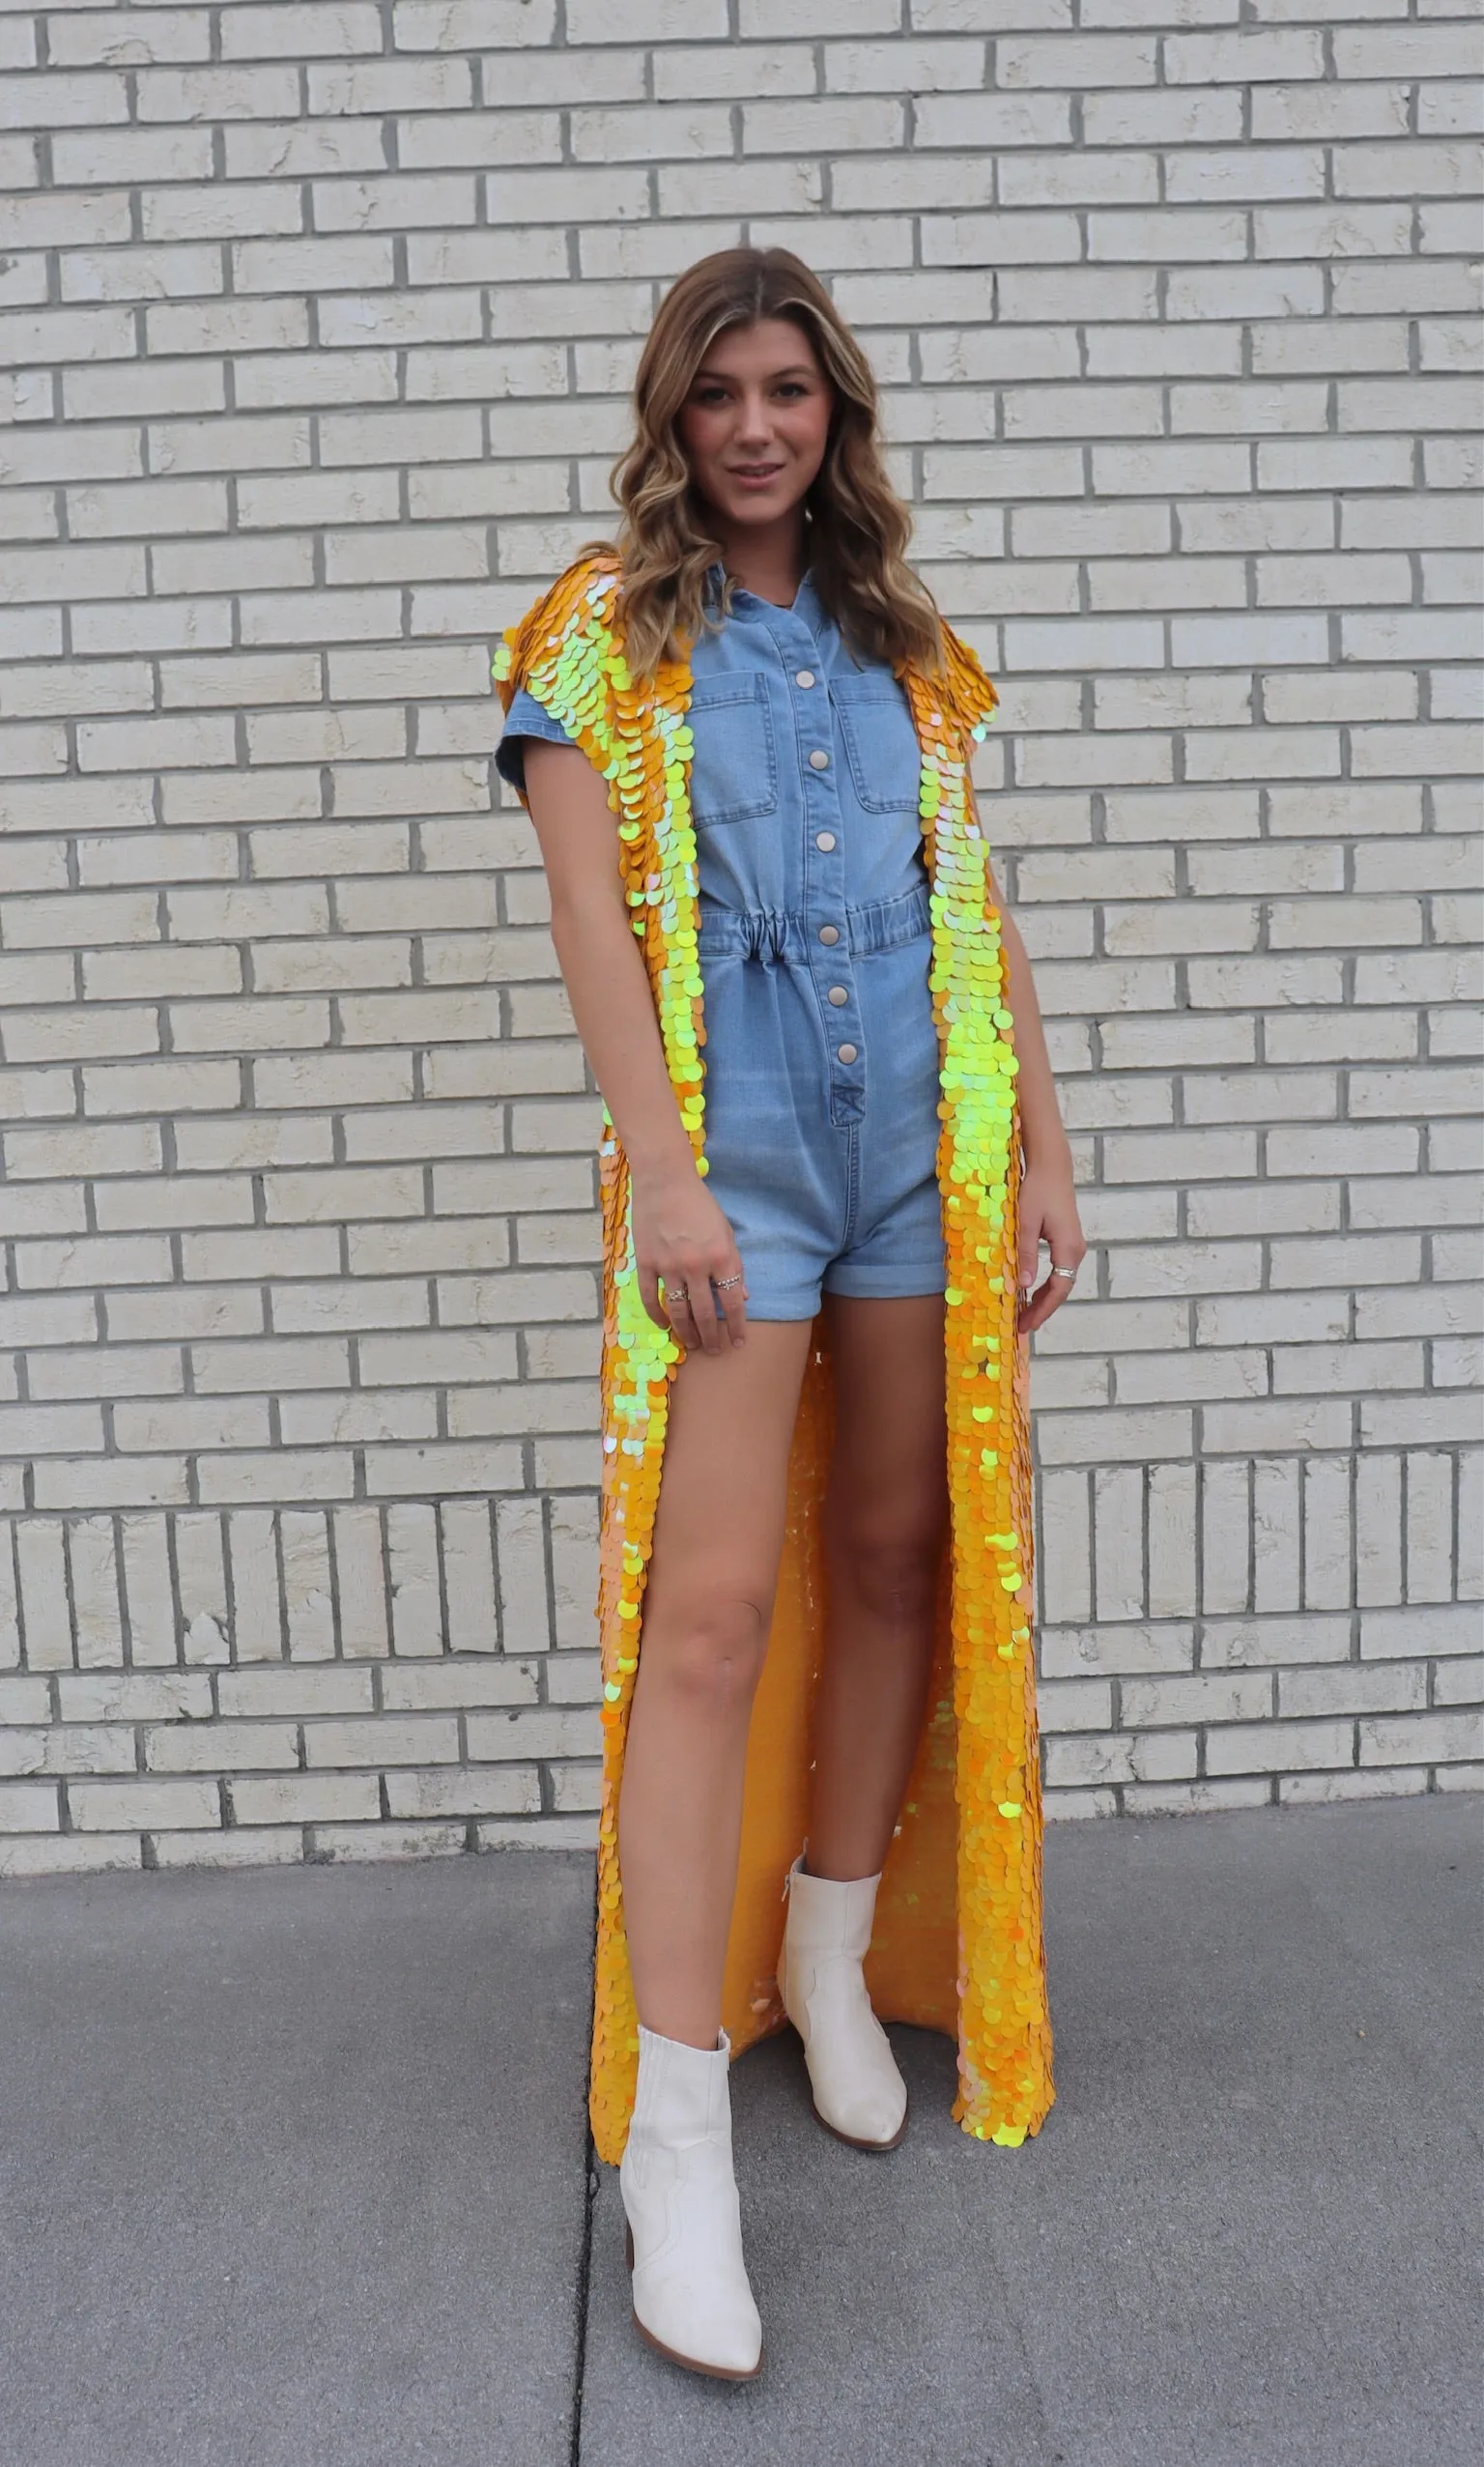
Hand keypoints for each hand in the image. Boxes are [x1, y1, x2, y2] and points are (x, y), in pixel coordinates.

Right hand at [631, 1161, 747, 1354]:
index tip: (739, 1342)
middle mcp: (696, 1266)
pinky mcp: (646, 1263)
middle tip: (715, 1351)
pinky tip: (664, 1325)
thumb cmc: (700, 1204)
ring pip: (678, 1311)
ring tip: (692, 1344)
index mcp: (722, 1256)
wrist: (665, 1181)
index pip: (733, 1301)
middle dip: (712, 1336)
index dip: (738, 1326)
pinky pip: (650, 1298)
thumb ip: (734, 1265)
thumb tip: (743, 1296)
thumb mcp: (726, 1231)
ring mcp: (669, 1266)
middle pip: (706, 1313)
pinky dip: (657, 1315)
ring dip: (686, 1333)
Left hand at [1015, 1151, 1086, 1335]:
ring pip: (1061, 1281)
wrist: (1052, 1167)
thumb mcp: (1025, 1224)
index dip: (1042, 1310)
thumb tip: (1023, 1286)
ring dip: (1044, 1298)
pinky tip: (1031, 1290)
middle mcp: (1076, 1251)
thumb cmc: (1037, 1191)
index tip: (1026, 1325)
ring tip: (1025, 1313)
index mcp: (1068, 1249)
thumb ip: (1025, 1255)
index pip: (1058, 1289)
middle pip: (1061, 1289)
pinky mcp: (1068, 1241)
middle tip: (1022, 1326)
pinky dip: (1046, 1285)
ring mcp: (1074, 1246)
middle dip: (1042, 1309)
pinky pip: (1059, 1271)